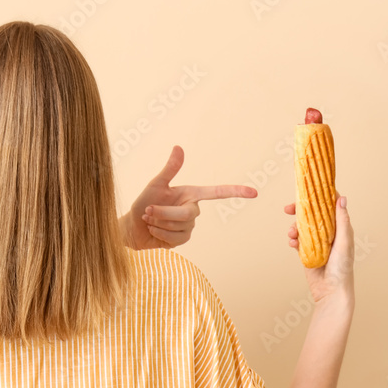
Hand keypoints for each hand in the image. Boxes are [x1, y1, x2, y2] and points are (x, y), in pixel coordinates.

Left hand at [120, 145, 257, 248]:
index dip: (235, 192)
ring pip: (179, 227)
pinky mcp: (182, 240)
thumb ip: (170, 169)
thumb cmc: (143, 203)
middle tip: (147, 211)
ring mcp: (189, 227)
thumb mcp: (156, 184)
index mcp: (191, 194)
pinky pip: (174, 238)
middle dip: (163, 213)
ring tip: (150, 220)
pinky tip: (153, 232)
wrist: (133, 227)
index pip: (217, 193)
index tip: (254, 192)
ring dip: (159, 223)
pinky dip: (160, 234)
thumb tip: (179, 147)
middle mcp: (193, 210)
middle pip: (186, 214)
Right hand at [285, 193, 353, 306]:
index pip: (330, 206)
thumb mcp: (343, 242)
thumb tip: (342, 198)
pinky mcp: (307, 252)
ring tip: (291, 233)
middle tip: (289, 208)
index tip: (308, 189)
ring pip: (303, 226)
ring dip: (294, 227)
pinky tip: (292, 243)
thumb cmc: (342, 268)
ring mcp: (317, 242)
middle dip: (300, 210)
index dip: (320, 196)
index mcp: (340, 228)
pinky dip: (293, 239)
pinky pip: (298, 241)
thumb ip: (342, 221)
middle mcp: (329, 233)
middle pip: (313, 214)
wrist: (331, 292)